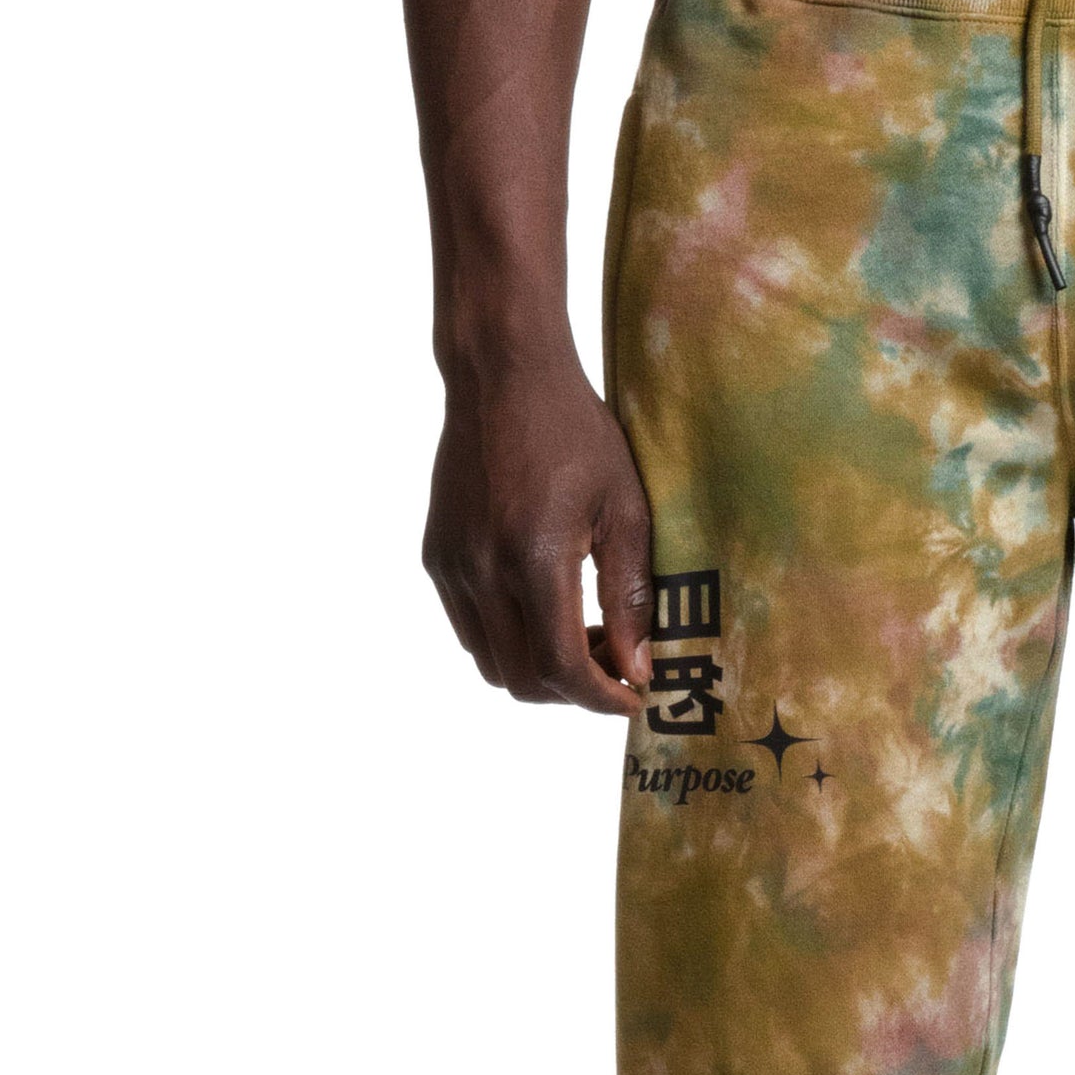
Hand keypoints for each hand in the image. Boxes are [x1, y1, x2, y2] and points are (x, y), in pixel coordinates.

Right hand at [422, 348, 652, 712]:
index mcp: (533, 558)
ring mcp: (451, 565)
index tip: (633, 698)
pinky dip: (510, 639)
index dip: (599, 698)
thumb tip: (638, 669)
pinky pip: (470, 628)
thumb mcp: (624, 510)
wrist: (502, 375)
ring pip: (491, 662)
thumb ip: (631, 596)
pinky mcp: (436, 555)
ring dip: (539, 669)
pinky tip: (545, 606)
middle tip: (612, 664)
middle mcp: (481, 569)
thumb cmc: (575, 433)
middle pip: (522, 681)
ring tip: (581, 633)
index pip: (560, 668)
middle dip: (571, 691)